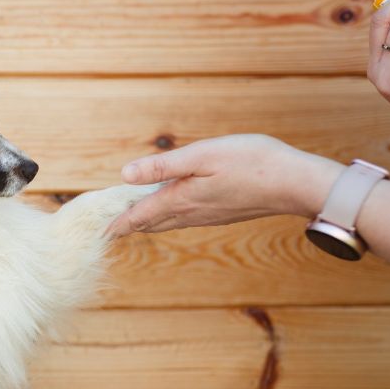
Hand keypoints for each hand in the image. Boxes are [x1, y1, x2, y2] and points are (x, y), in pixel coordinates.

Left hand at [109, 135, 343, 235]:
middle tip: (103, 228)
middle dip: (125, 224)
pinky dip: (165, 216)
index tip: (95, 232)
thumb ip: (162, 167)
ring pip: (166, 222)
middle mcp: (190, 213)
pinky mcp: (220, 213)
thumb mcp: (202, 156)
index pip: (137, 216)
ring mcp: (206, 216)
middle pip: (148, 223)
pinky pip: (183, 218)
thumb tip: (125, 175)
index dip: (114, 223)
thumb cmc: (252, 162)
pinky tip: (167, 210)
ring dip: (145, 221)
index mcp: (180, 200)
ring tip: (128, 220)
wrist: (295, 183)